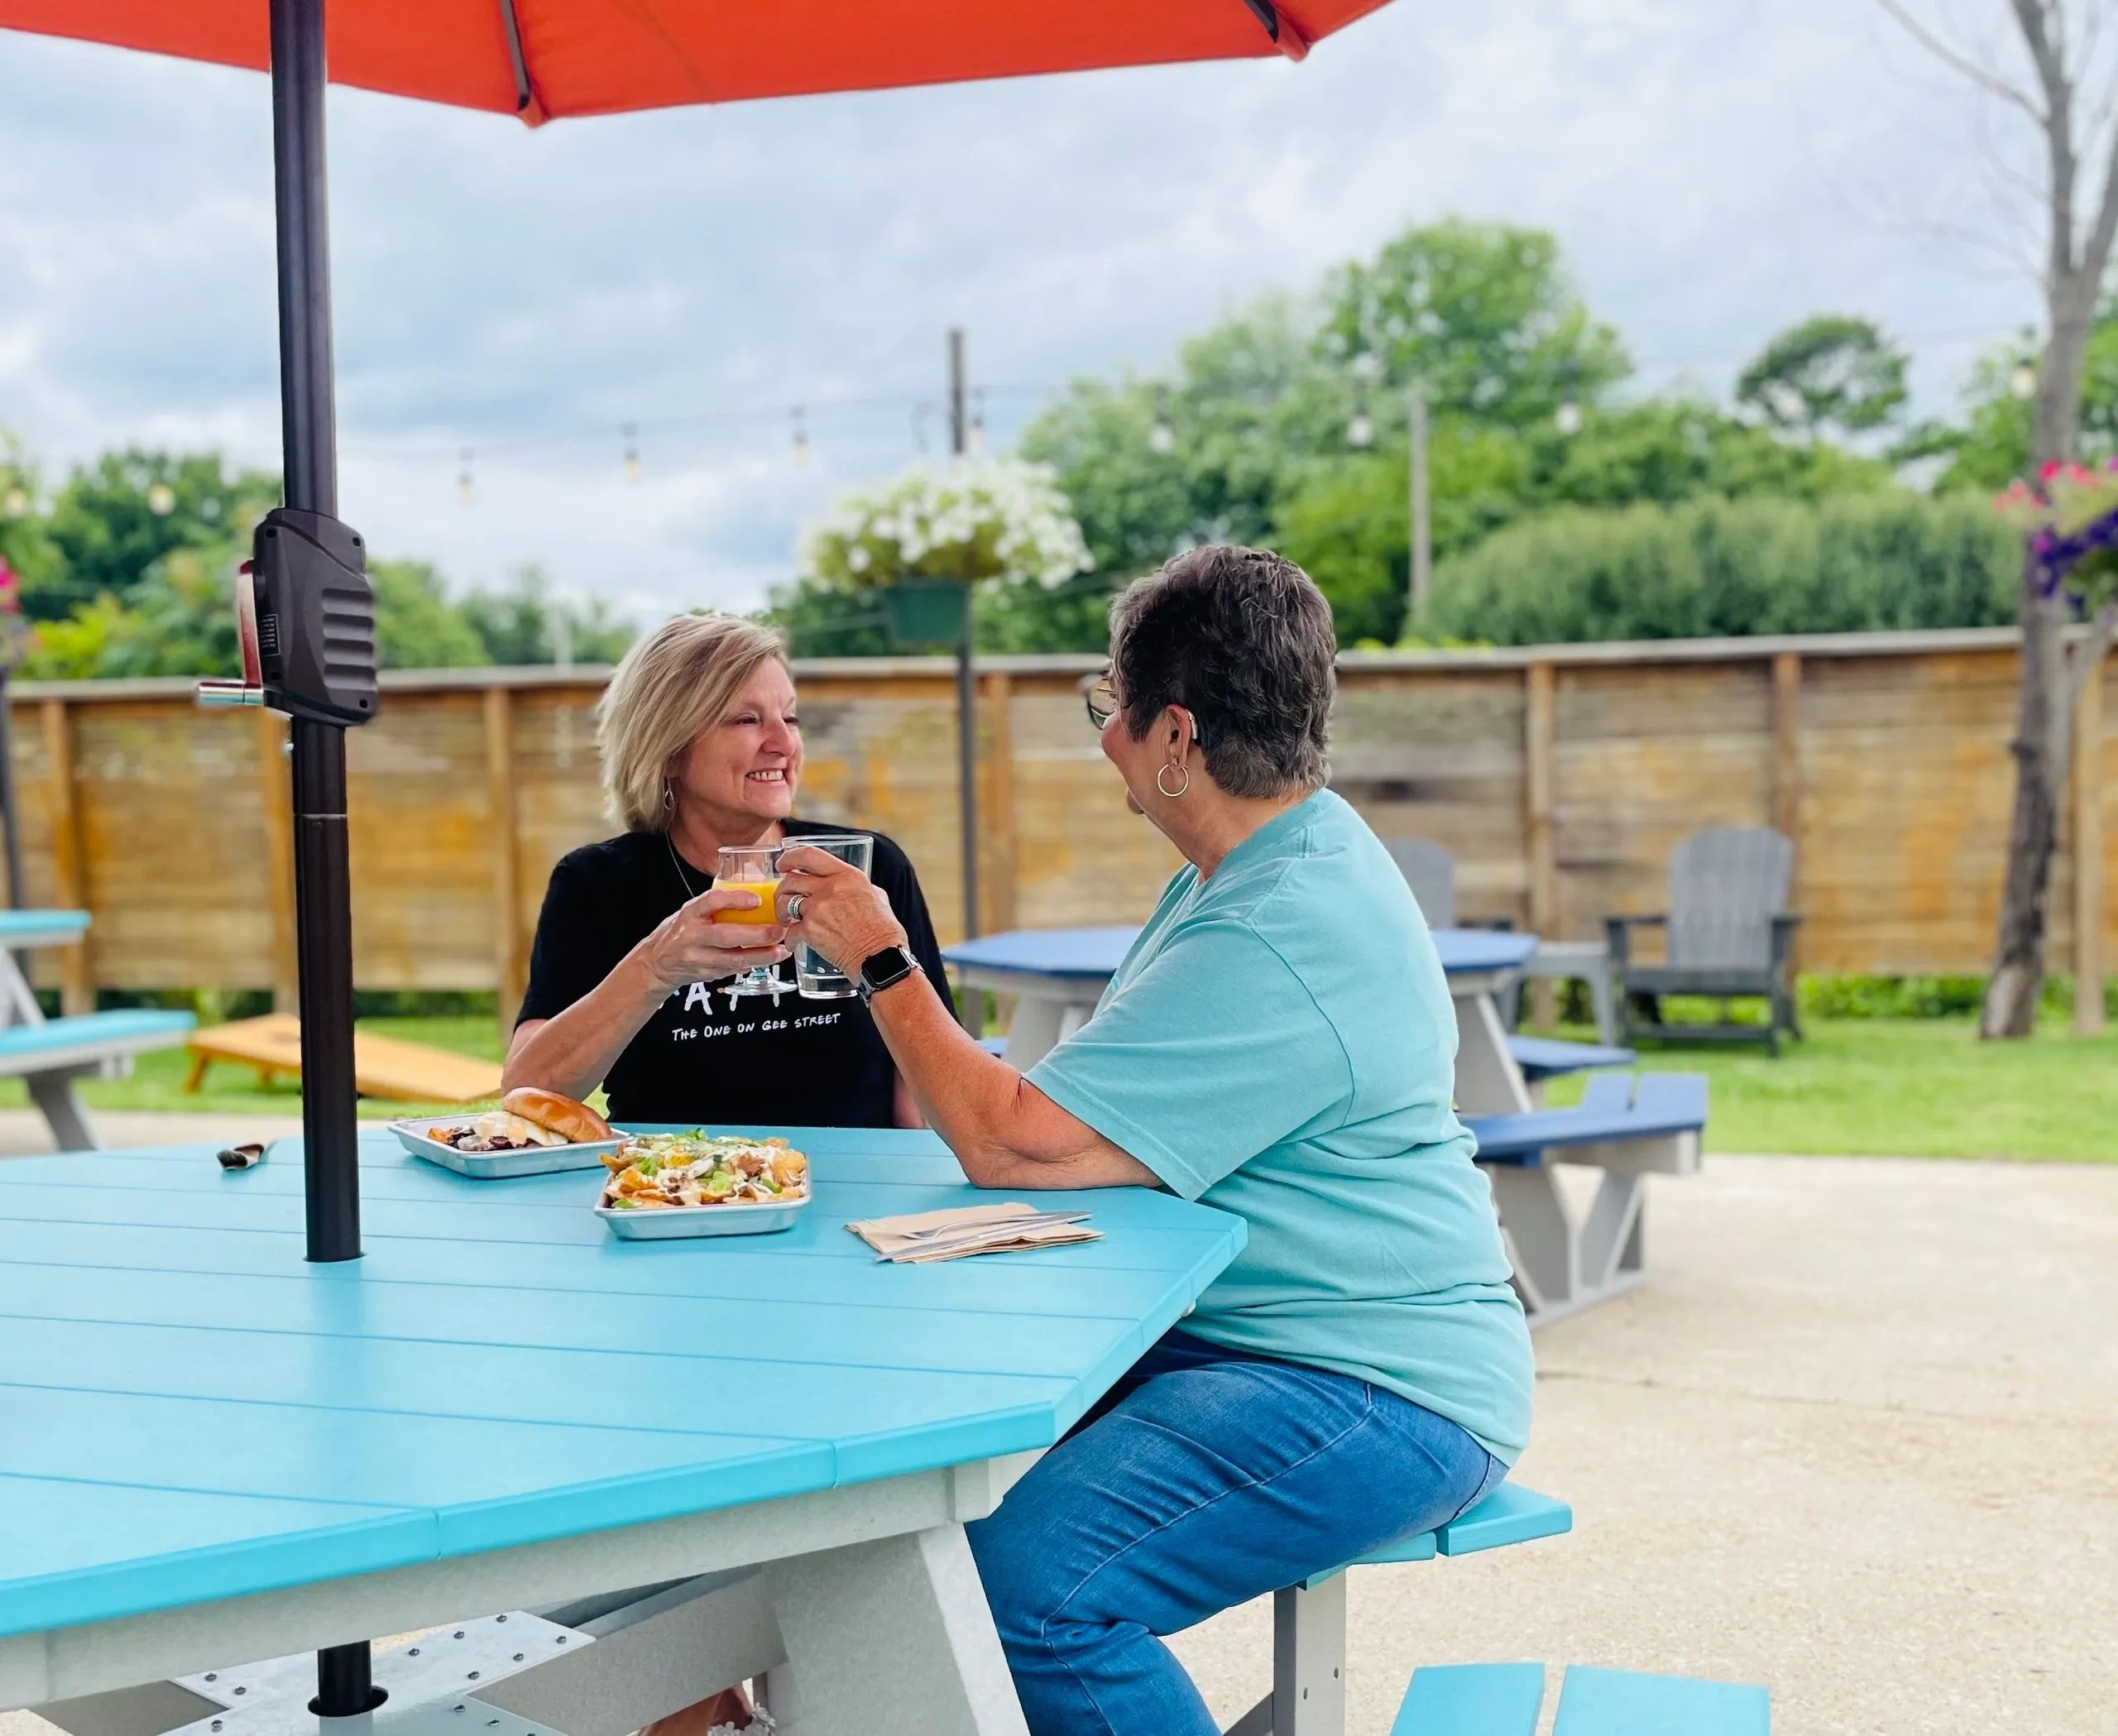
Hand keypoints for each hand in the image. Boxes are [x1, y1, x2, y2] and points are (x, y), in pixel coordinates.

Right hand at [639, 887, 790, 992]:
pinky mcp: (705, 974)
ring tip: (782, 950)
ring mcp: (698, 957)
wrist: (657, 962)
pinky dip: (753, 964)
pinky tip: (769, 958)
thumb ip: (717, 905)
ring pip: (734, 959)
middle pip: (726, 935)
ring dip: (762, 956)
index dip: (734, 899)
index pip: (711, 901)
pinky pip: (733, 969)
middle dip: (757, 935)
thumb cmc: (681, 931)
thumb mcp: (693, 911)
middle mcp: (692, 935)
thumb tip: (756, 891)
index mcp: (690, 913)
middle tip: (779, 930)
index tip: (756, 899)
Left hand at [777, 845, 907, 975]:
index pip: (810, 855)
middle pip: (791, 879)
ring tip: (786, 920)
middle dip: (783, 889)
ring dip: (781, 912)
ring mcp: (818, 908)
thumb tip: (850, 888)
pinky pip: (790, 931)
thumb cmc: (884, 932)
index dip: (790, 857)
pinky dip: (790, 939)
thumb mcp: (877, 898)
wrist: (881, 957)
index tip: (783, 864)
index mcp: (847, 876)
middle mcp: (830, 888)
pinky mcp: (811, 930)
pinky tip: (794, 943)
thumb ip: (859, 888)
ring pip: (785, 902)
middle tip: (784, 897)